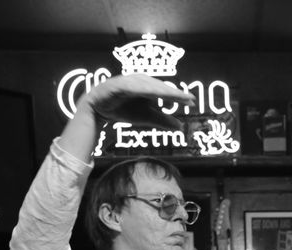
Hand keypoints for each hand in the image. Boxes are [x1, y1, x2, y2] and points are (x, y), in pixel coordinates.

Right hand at [79, 74, 194, 127]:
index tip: (193, 102)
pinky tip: (152, 92)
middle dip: (175, 93)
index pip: (166, 92)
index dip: (179, 97)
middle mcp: (141, 81)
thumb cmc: (123, 109)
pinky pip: (133, 87)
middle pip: (161, 87)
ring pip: (149, 86)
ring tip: (175, 96)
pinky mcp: (118, 84)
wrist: (98, 109)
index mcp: (148, 87)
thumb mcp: (146, 118)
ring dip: (163, 90)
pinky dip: (142, 89)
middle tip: (189, 99)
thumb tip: (180, 126)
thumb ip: (162, 120)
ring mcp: (130, 81)